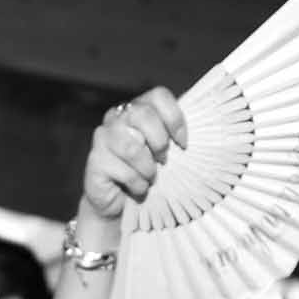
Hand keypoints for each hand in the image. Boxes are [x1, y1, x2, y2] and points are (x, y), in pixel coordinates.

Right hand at [82, 87, 187, 224]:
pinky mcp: (95, 161)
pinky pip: (124, 171)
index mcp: (136, 108)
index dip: (175, 118)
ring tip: (149, 178)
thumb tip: (204, 129)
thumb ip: (172, 134)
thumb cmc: (144, 173)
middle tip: (163, 161)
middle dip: (160, 142)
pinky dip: (137, 184)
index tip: (183, 143)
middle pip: (143, 114)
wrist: (117, 202)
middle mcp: (116, 117)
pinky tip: (136, 188)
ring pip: (133, 147)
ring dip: (148, 169)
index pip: (158, 96)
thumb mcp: (162, 151)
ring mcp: (103, 137)